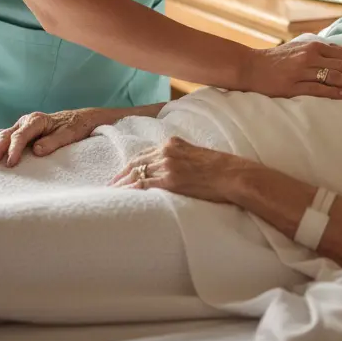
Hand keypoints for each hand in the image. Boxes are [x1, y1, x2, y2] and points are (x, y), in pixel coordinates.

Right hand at [0, 107, 114, 167]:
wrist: (79, 119)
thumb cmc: (75, 127)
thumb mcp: (69, 135)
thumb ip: (53, 142)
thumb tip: (36, 150)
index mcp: (37, 120)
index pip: (21, 135)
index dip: (14, 149)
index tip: (10, 164)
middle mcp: (26, 121)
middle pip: (6, 135)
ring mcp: (21, 126)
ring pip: (0, 135)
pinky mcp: (19, 132)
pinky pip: (1, 137)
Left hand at [109, 136, 242, 202]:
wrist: (233, 174)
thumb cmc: (221, 168)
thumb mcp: (198, 155)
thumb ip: (182, 158)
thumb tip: (175, 170)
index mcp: (173, 143)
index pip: (144, 154)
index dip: (130, 165)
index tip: (121, 174)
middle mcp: (167, 151)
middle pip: (136, 163)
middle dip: (120, 175)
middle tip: (109, 185)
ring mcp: (168, 166)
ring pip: (136, 174)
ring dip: (121, 185)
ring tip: (110, 194)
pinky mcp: (170, 181)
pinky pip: (144, 186)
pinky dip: (130, 191)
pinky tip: (122, 197)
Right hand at [237, 41, 341, 98]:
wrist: (251, 66)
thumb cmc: (279, 59)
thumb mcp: (305, 49)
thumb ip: (331, 50)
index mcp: (315, 47)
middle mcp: (310, 56)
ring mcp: (300, 71)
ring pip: (334, 76)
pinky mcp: (292, 85)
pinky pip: (316, 88)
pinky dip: (332, 91)